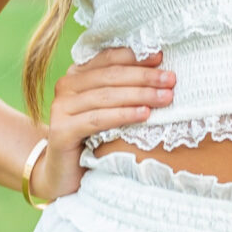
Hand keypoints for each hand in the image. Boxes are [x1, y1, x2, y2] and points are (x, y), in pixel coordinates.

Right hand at [35, 47, 175, 200]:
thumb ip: (123, 89)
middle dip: (144, 76)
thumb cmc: (93, 138)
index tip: (161, 57)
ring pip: (107, 96)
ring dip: (140, 95)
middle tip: (170, 79)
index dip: (135, 57)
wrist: (65, 173)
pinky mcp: (61, 131)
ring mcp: (61, 108)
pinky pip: (98, 119)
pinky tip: (144, 114)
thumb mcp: (108, 109)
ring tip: (165, 97)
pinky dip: (123, 115)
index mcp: (77, 75)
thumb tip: (160, 72)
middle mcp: (66, 86)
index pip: (108, 59)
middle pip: (111, 76)